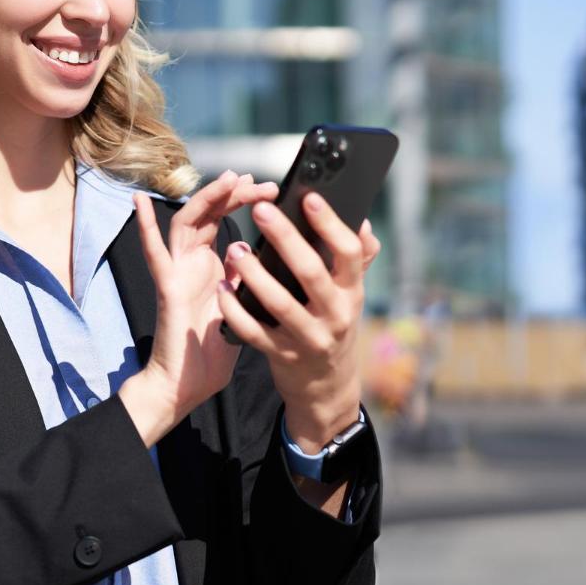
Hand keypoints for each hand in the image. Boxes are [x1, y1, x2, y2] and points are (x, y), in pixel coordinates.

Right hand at [117, 170, 276, 445]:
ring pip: (187, 222)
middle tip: (258, 180)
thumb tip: (261, 255)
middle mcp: (191, 264)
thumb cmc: (210, 354)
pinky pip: (155, 254)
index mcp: (211, 267)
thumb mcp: (240, 308)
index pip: (224, 221)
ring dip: (207, 198)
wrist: (186, 387)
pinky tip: (139, 202)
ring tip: (230, 180)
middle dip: (231, 193)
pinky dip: (145, 227)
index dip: (241, 200)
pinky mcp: (168, 287)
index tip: (268, 188)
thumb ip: (245, 282)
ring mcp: (177, 272)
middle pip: (207, 214)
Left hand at [216, 192, 381, 448]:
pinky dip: (235, 310)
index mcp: (351, 292)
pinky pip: (254, 331)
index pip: (348, 253)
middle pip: (311, 273)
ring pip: (279, 303)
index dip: (331, 224)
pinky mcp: (281, 355)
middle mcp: (334, 315)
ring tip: (234, 248)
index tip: (309, 197)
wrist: (327, 386)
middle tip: (260, 210)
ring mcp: (308, 338)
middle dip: (286, 239)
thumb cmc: (333, 324)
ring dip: (254, 273)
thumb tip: (363, 220)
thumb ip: (358, 259)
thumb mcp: (350, 295)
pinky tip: (222, 288)